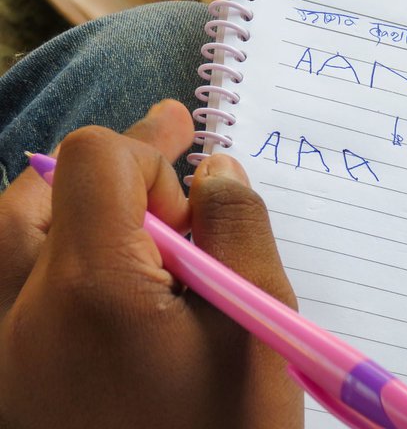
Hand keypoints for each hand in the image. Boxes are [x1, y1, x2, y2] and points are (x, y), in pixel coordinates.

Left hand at [0, 100, 302, 427]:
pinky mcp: (1, 380)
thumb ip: (240, 230)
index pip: (94, 161)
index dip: (148, 149)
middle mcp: (19, 313)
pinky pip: (5, 286)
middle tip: (170, 199)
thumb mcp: (258, 326)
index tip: (189, 156)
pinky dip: (43, 256)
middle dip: (108, 175)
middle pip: (37, 192)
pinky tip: (92, 274)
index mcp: (93, 290)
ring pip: (9, 238)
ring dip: (66, 210)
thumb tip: (216, 169)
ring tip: (129, 220)